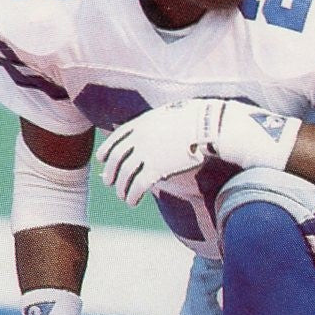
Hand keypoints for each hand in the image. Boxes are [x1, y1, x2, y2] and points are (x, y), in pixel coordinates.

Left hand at [97, 98, 301, 206]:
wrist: (212, 126)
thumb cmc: (201, 118)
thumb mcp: (174, 113)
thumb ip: (162, 120)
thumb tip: (165, 121)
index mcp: (143, 122)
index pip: (117, 137)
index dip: (108, 150)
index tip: (102, 159)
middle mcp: (140, 138)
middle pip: (117, 158)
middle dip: (111, 172)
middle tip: (109, 182)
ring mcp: (146, 153)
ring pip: (125, 175)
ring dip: (122, 188)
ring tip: (124, 197)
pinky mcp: (156, 169)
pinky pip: (137, 186)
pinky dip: (132, 195)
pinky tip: (133, 202)